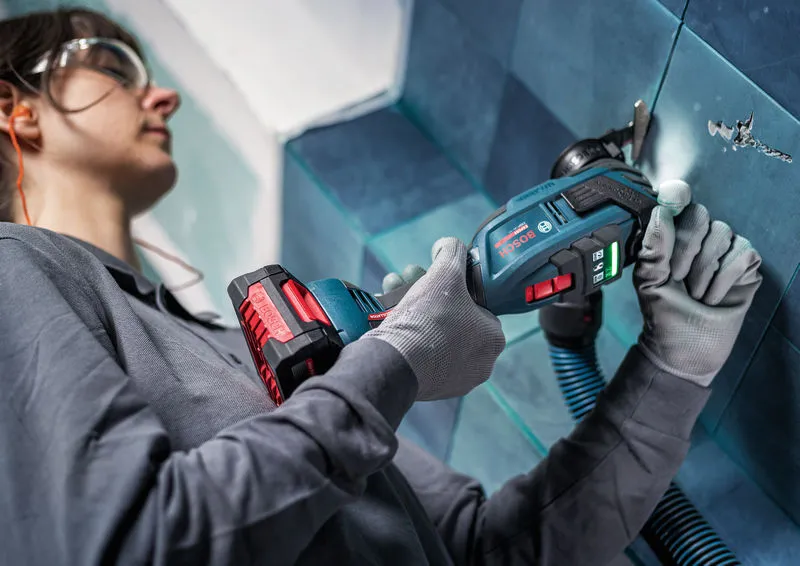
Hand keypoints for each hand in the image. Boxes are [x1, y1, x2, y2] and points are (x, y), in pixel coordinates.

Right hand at [366, 237, 505, 399]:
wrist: (394, 362)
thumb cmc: (427, 320)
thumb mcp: (445, 273)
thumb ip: (452, 253)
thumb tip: (448, 245)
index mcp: (494, 340)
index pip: (480, 307)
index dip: (457, 291)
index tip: (438, 283)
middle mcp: (480, 364)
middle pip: (453, 319)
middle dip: (429, 298)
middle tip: (410, 284)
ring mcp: (455, 380)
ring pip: (435, 336)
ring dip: (415, 312)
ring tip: (393, 295)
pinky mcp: (430, 388)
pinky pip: (421, 354)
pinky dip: (407, 336)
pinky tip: (389, 319)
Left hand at [634, 180, 762, 386]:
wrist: (685, 351)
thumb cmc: (665, 317)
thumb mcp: (650, 282)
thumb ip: (654, 249)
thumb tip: (662, 213)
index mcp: (672, 241)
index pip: (678, 205)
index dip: (676, 200)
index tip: (672, 201)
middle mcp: (700, 241)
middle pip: (700, 216)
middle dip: (687, 248)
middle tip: (678, 277)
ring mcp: (724, 252)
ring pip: (722, 234)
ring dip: (704, 269)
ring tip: (695, 293)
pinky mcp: (746, 268)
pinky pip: (742, 252)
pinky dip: (725, 277)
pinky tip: (712, 297)